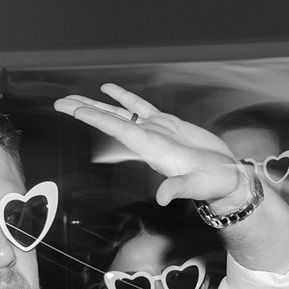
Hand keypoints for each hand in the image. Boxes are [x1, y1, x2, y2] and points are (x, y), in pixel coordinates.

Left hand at [54, 84, 245, 205]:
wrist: (228, 179)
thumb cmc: (215, 184)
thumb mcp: (198, 185)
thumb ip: (179, 189)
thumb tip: (163, 199)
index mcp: (152, 149)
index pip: (117, 129)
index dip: (96, 118)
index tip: (74, 110)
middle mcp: (148, 140)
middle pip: (110, 121)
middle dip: (85, 111)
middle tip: (60, 102)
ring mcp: (156, 131)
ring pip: (121, 113)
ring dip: (98, 104)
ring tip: (76, 97)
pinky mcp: (168, 125)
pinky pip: (141, 107)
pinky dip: (124, 97)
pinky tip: (109, 89)